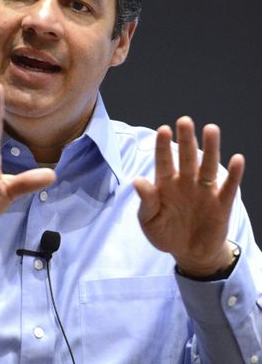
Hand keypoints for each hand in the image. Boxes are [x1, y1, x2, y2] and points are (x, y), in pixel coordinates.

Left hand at [133, 116, 244, 276]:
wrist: (189, 253)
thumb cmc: (165, 233)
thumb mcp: (150, 220)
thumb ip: (146, 201)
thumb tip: (137, 180)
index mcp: (166, 184)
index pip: (164, 161)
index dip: (163, 146)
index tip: (162, 129)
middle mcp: (186, 182)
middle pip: (186, 157)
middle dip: (186, 139)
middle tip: (184, 121)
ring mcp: (204, 191)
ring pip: (208, 165)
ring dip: (211, 148)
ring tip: (211, 129)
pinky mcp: (221, 204)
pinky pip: (228, 187)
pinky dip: (233, 174)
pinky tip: (237, 159)